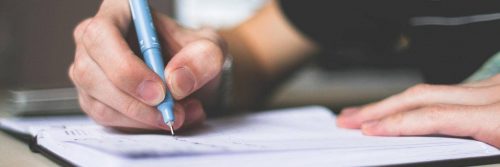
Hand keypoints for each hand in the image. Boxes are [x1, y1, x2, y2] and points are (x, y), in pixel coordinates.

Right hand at [69, 0, 225, 130]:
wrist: (190, 75)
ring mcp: (89, 70)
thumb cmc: (193, 54)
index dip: (126, 67)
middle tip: (170, 112)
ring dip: (142, 118)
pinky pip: (107, 119)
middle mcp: (94, 40)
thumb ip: (202, 58)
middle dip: (134, 102)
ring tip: (180, 114)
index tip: (159, 91)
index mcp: (118, 12)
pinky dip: (139, 125)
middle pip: (91, 73)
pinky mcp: (93, 98)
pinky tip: (165, 118)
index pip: (102, 35)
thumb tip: (176, 82)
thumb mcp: (210, 49)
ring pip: (98, 102)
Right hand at [337, 74, 499, 147]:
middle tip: (348, 119)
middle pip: (421, 96)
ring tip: (365, 114)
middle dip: (379, 108)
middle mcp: (493, 94)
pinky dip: (417, 101)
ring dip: (393, 103)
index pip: (433, 117)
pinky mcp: (492, 86)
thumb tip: (420, 152)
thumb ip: (462, 154)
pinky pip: (446, 90)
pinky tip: (400, 108)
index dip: (395, 124)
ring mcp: (492, 87)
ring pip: (429, 90)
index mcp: (499, 118)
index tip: (366, 131)